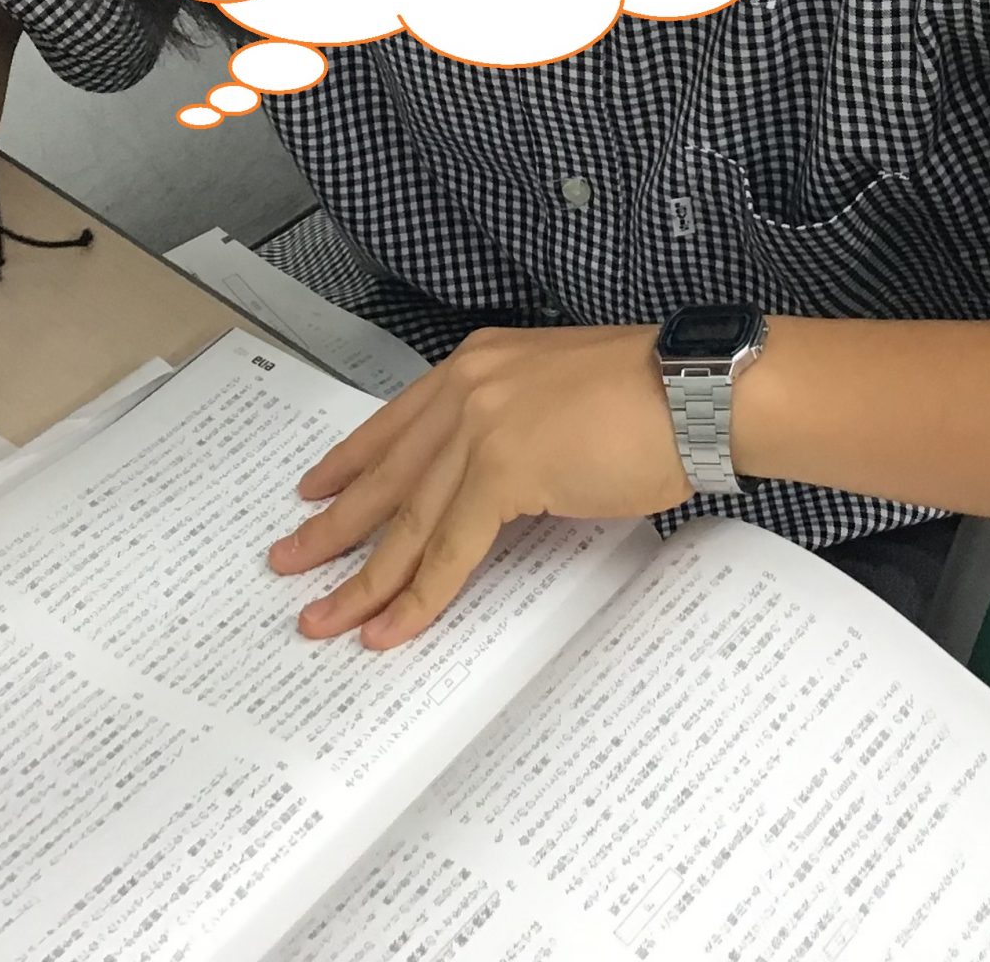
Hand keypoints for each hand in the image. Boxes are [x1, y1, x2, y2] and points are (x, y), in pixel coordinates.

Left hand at [269, 326, 689, 648]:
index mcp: (479, 362)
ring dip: (361, 578)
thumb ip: (516, 426)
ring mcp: (483, 426)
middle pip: (385, 474)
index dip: (349, 463)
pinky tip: (389, 626)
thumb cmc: (657, 396)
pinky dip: (417, 595)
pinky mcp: (505, 470)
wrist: (702, 388)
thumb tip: (494, 485)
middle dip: (332, 527)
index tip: (312, 491)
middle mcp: (469, 387)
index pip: (395, 423)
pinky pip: (449, 549)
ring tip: (321, 616)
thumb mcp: (561, 396)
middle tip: (288, 561)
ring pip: (405, 521)